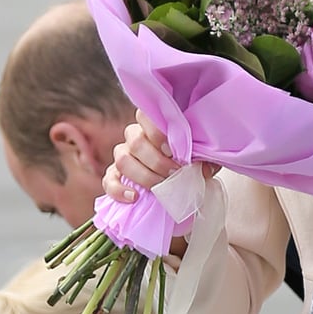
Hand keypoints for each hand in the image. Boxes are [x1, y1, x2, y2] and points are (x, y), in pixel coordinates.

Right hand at [102, 109, 220, 201]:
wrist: (179, 185)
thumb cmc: (190, 164)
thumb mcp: (202, 159)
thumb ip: (204, 159)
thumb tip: (203, 169)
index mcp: (154, 126)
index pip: (146, 116)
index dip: (156, 132)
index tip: (172, 150)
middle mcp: (135, 137)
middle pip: (136, 141)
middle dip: (156, 160)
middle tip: (174, 173)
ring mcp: (123, 156)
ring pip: (122, 160)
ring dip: (143, 175)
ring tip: (160, 187)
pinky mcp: (114, 176)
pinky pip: (108, 181)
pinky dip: (118, 190)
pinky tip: (134, 197)